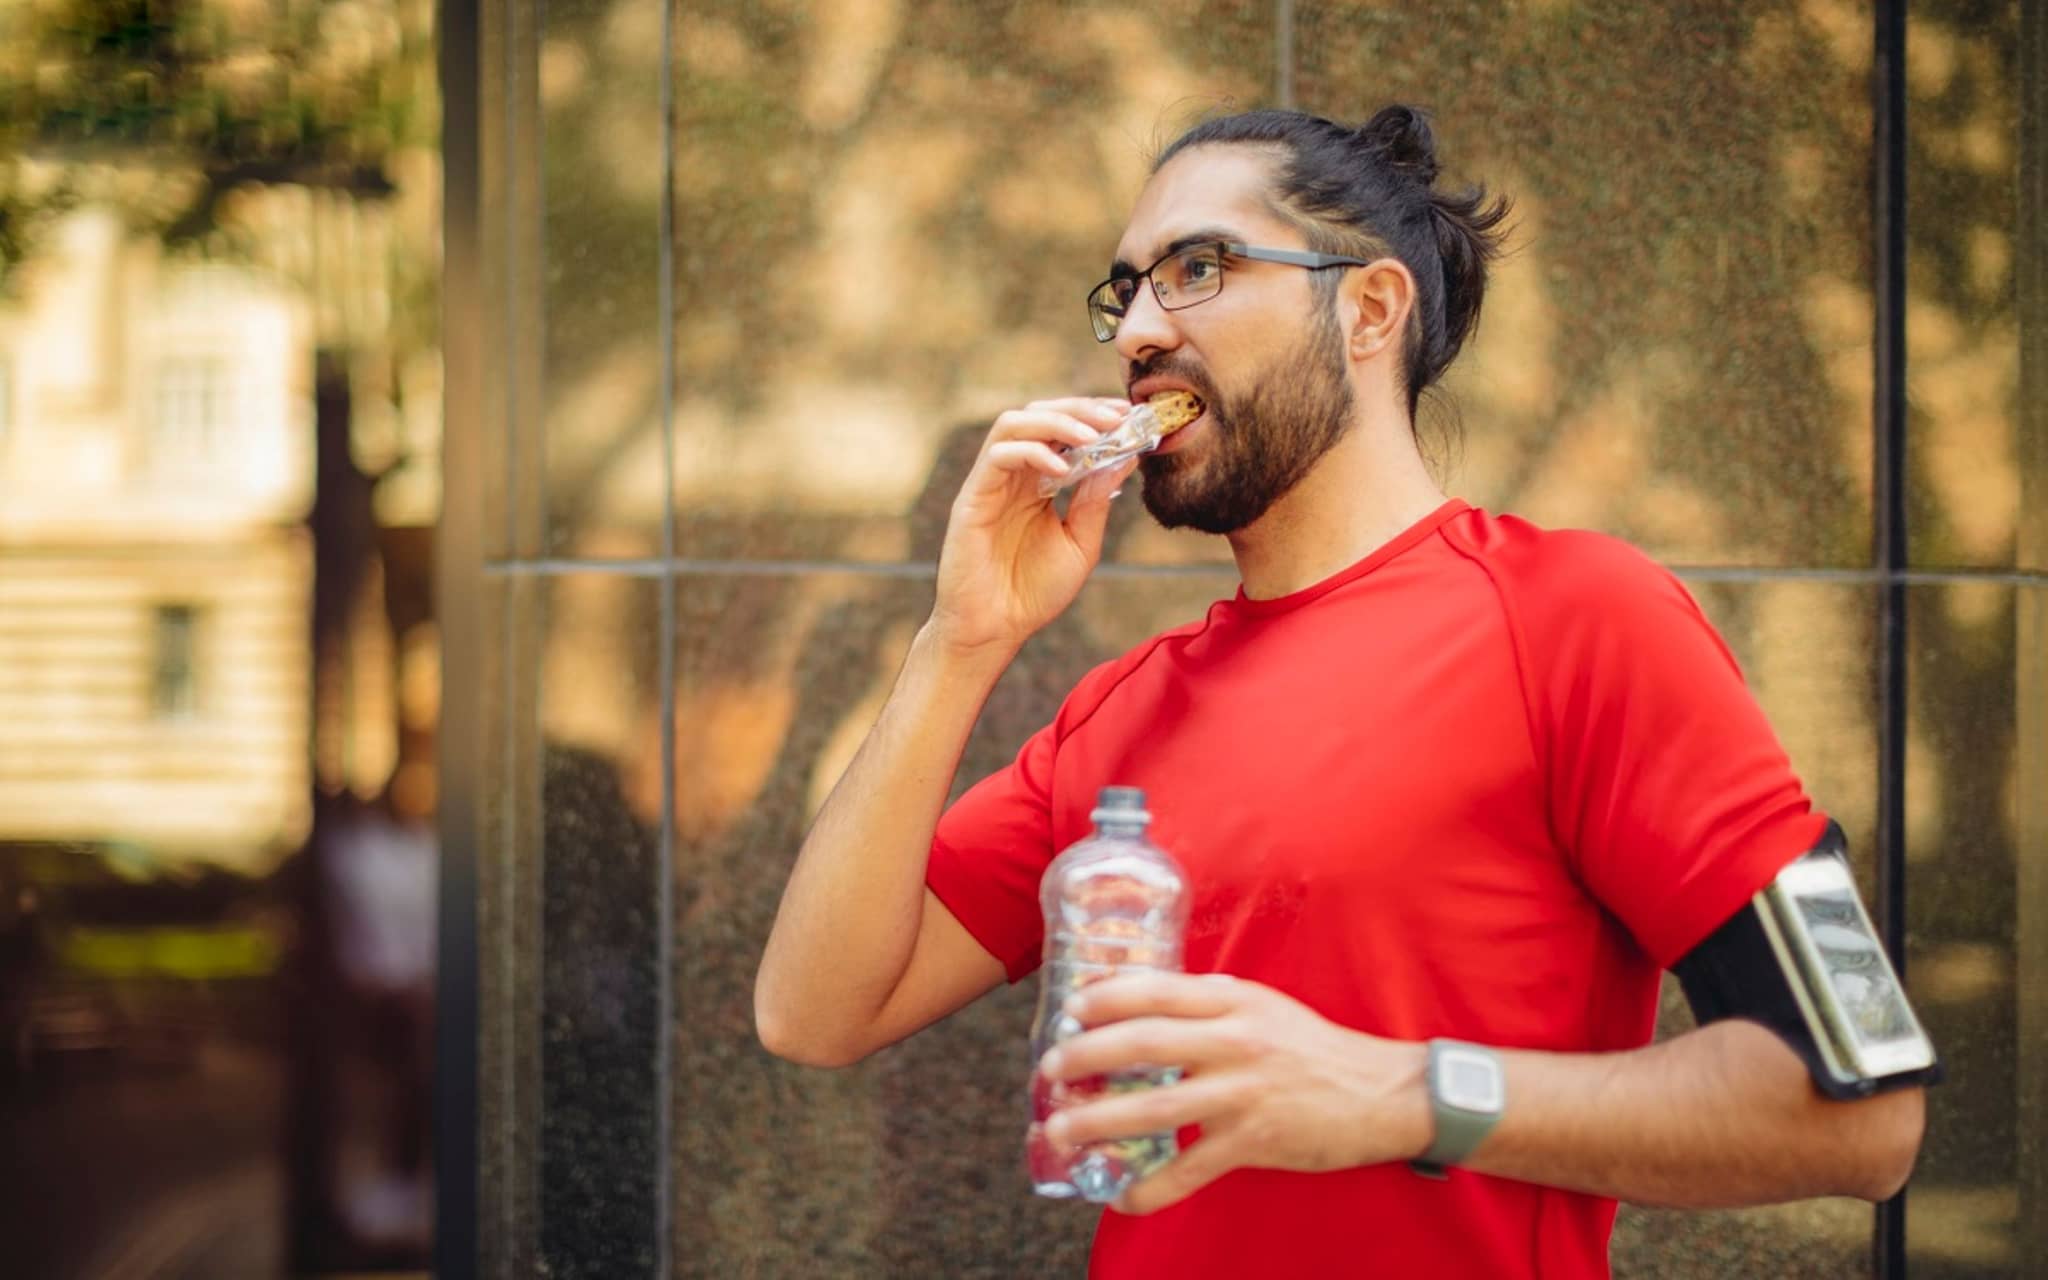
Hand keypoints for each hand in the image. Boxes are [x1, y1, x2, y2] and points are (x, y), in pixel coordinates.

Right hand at [927, 398, 1139, 656]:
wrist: (997, 629)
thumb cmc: (1034, 593)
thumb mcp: (1081, 543)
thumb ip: (1097, 500)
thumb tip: (1125, 457)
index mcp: (1038, 483)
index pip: (1062, 430)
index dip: (1094, 414)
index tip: (1129, 414)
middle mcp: (1013, 476)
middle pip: (1039, 414)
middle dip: (1080, 409)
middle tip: (1116, 416)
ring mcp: (991, 483)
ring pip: (1014, 424)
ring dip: (1057, 422)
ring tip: (1092, 435)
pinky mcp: (973, 498)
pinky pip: (998, 455)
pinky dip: (1032, 452)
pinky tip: (1063, 469)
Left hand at [1037, 973, 1431, 1214]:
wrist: (1384, 1094)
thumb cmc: (1316, 1049)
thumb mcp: (1266, 1007)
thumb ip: (1213, 1004)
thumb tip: (1151, 1000)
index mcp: (1234, 1002)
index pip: (1157, 991)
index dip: (1106, 1000)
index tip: (1071, 1011)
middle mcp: (1235, 1041)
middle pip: (1144, 1044)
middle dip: (1086, 1056)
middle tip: (1050, 1070)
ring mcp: (1244, 1093)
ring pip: (1156, 1108)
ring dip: (1100, 1121)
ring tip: (1060, 1132)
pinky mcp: (1255, 1141)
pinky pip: (1191, 1169)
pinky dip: (1151, 1187)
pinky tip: (1121, 1196)